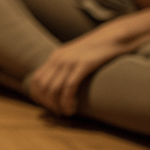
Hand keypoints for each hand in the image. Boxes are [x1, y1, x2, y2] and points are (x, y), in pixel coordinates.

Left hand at [28, 7, 149, 115]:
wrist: (113, 36)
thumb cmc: (98, 50)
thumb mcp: (76, 56)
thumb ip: (67, 67)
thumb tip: (60, 84)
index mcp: (55, 56)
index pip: (35, 80)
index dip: (38, 97)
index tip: (48, 107)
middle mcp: (58, 58)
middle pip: (43, 87)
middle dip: (48, 104)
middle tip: (59, 112)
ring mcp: (69, 61)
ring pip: (53, 89)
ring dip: (57, 106)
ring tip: (67, 112)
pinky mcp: (83, 64)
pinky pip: (69, 87)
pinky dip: (67, 101)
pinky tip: (73, 108)